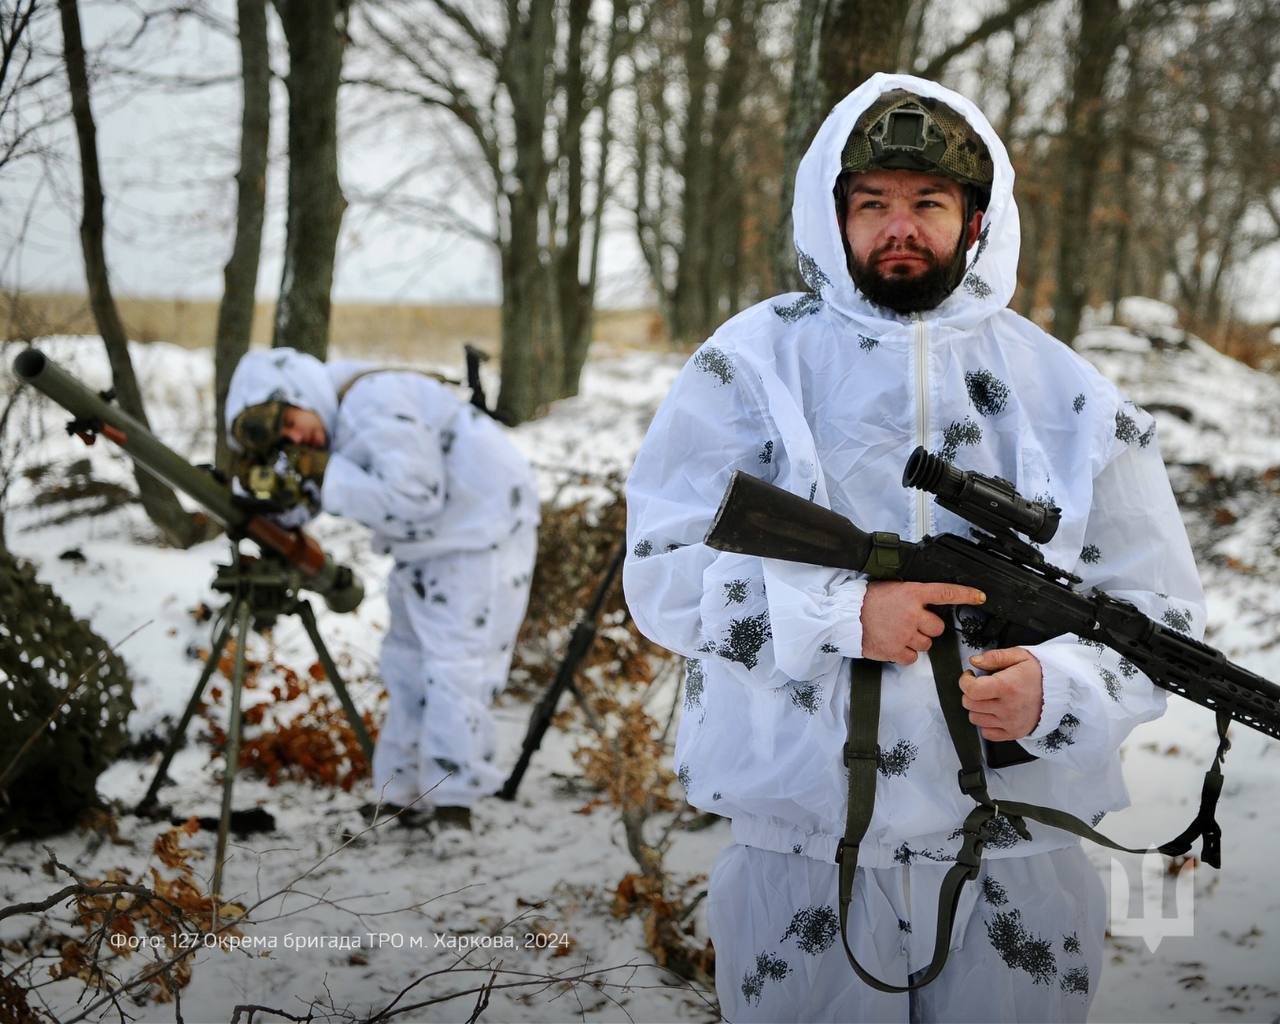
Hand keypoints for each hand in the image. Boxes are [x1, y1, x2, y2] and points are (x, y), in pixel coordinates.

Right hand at [860, 582, 985, 664]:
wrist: (845, 616)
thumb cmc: (868, 601)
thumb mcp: (893, 588)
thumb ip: (913, 595)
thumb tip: (929, 601)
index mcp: (912, 593)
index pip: (946, 593)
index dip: (966, 594)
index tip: (980, 597)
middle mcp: (911, 613)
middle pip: (938, 628)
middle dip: (927, 628)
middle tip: (910, 624)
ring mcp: (904, 633)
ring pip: (926, 645)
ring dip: (915, 642)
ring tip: (897, 633)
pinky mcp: (895, 650)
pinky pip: (912, 658)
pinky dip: (904, 654)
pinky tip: (893, 643)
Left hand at [959, 647, 1043, 740]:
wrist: (1061, 691)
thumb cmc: (1038, 673)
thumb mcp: (1019, 656)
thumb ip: (994, 657)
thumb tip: (974, 661)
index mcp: (1007, 687)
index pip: (971, 690)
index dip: (964, 681)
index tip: (970, 676)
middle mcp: (1008, 708)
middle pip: (969, 704)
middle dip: (970, 693)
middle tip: (981, 686)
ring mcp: (1010, 723)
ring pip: (975, 719)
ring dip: (977, 708)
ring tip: (989, 699)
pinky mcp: (1013, 733)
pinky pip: (987, 733)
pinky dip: (986, 723)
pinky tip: (994, 712)